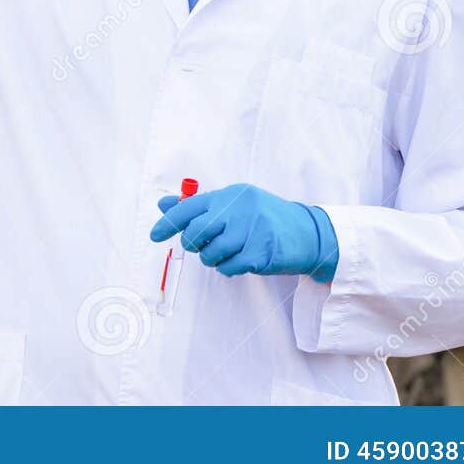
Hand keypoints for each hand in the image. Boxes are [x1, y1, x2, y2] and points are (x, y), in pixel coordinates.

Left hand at [150, 182, 338, 280]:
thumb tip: (164, 205)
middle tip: (203, 245)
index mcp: (230, 195)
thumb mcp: (235, 204)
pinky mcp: (260, 254)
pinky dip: (230, 268)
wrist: (309, 233)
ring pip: (210, 254)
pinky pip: (228, 268)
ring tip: (231, 251)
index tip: (154, 235)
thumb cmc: (267, 218)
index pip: (189, 207)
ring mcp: (250, 232)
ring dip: (214, 258)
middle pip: (195, 232)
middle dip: (194, 244)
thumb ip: (200, 206)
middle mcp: (238, 209)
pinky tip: (243, 259)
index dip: (167, 223)